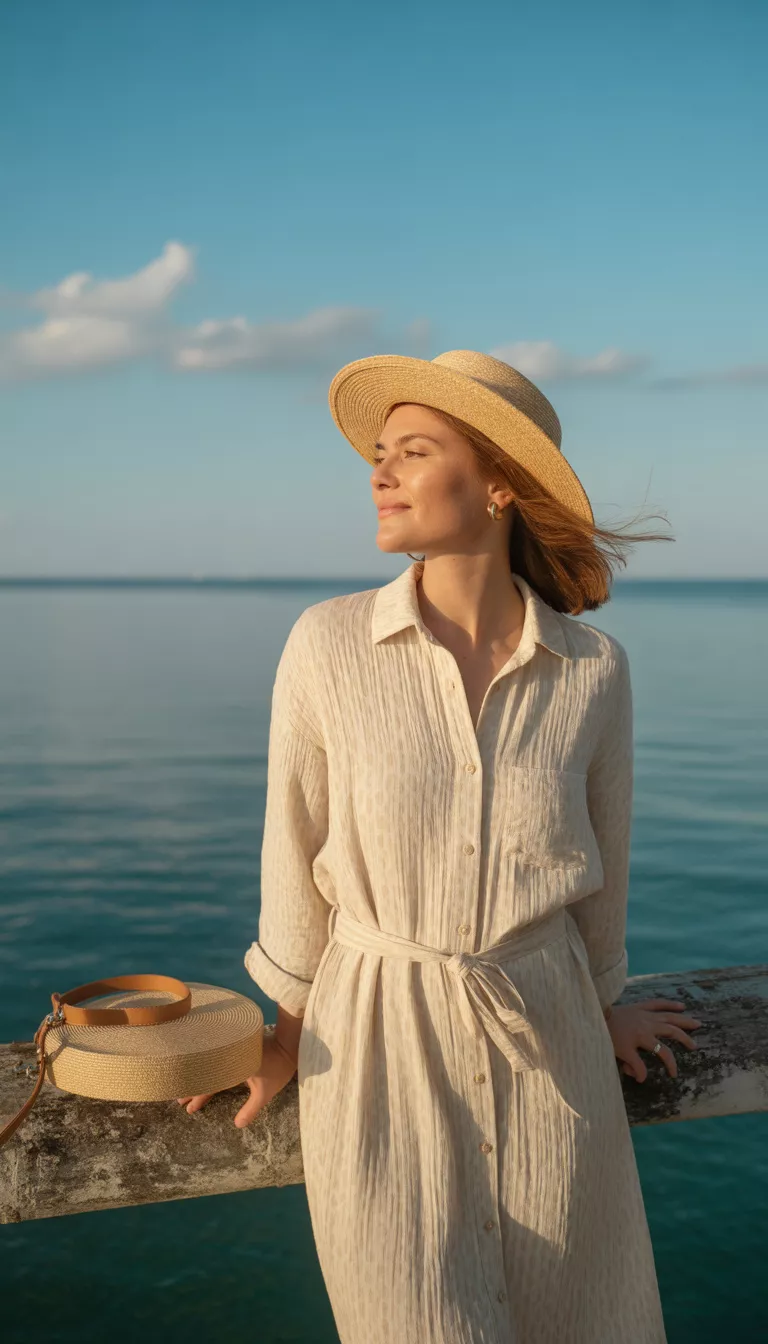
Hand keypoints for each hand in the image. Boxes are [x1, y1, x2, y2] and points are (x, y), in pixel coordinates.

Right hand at [176, 1031, 297, 1127]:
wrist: (289, 1042)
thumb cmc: (279, 1067)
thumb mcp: (265, 1093)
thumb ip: (251, 1109)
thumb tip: (237, 1125)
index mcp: (231, 1068)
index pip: (210, 1085)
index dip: (198, 1097)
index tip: (187, 1108)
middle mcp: (227, 1057)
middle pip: (205, 1074)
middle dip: (192, 1087)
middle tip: (179, 1100)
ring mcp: (230, 1049)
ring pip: (209, 1065)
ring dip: (198, 1076)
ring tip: (187, 1087)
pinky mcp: (236, 1044)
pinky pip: (217, 1056)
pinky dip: (208, 1066)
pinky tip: (203, 1069)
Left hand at [607, 998, 703, 1082]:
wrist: (598, 1016)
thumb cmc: (609, 1036)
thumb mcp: (621, 1054)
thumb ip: (635, 1066)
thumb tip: (643, 1079)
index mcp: (645, 1037)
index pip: (664, 1052)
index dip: (671, 1064)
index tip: (674, 1074)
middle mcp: (649, 1024)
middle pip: (672, 1031)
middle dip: (685, 1039)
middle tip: (694, 1046)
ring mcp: (646, 1014)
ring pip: (669, 1016)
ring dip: (684, 1020)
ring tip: (697, 1023)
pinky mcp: (640, 1006)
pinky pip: (658, 1003)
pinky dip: (670, 1004)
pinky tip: (681, 1005)